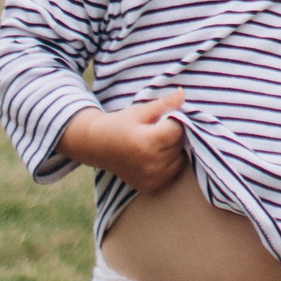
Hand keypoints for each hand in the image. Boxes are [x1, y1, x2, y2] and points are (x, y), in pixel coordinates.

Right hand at [59, 91, 187, 195]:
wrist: (97, 147)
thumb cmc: (119, 125)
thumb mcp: (139, 111)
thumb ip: (163, 104)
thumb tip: (182, 93)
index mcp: (146, 142)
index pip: (178, 129)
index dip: (174, 120)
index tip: (162, 118)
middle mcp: (151, 164)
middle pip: (180, 144)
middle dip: (174, 134)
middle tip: (157, 129)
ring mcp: (152, 178)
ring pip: (180, 158)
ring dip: (174, 149)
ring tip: (156, 142)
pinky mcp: (153, 186)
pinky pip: (174, 171)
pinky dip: (170, 162)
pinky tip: (156, 155)